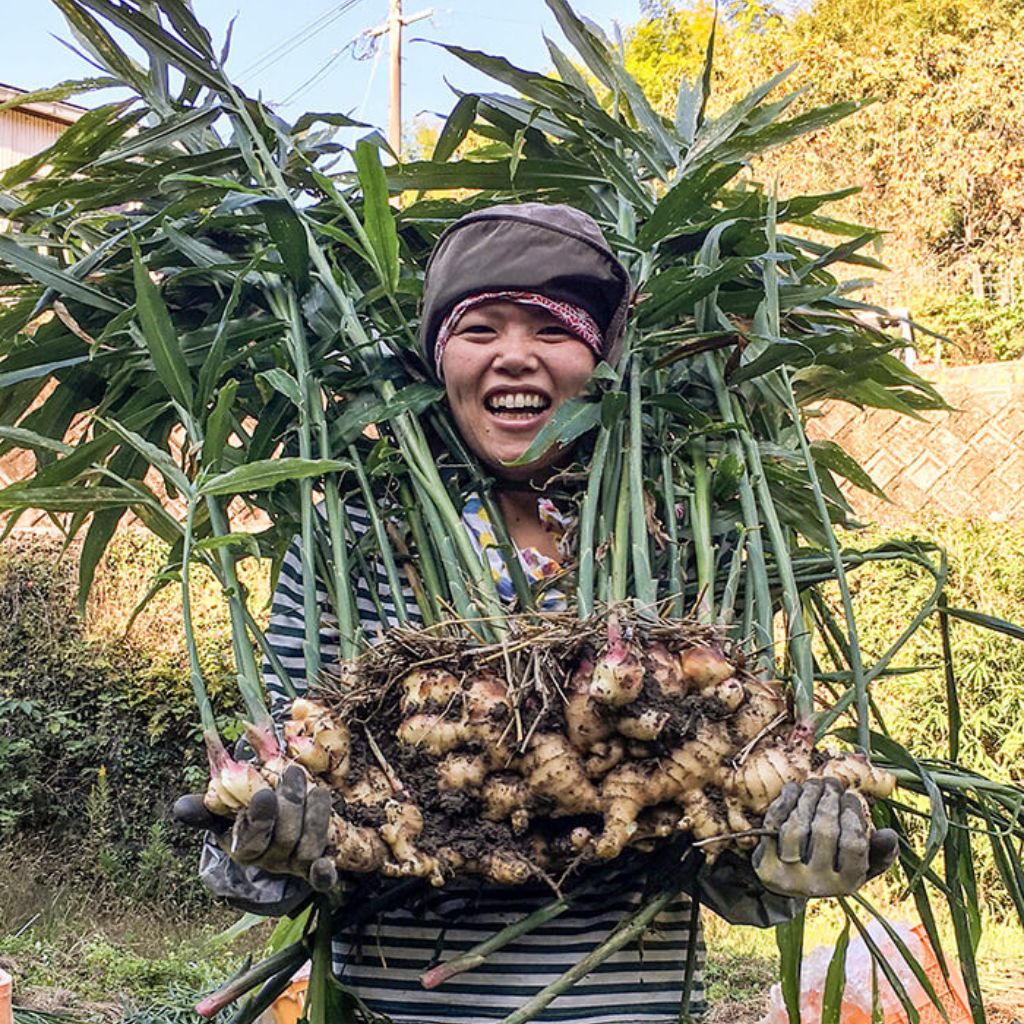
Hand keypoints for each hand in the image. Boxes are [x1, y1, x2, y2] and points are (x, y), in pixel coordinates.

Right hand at [174, 765, 338, 891]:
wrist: (276, 824)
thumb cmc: (246, 813)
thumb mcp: (225, 812)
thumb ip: (206, 809)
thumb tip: (181, 807)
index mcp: (245, 849)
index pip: (252, 840)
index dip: (260, 819)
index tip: (264, 792)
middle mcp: (271, 861)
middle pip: (285, 840)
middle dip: (291, 805)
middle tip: (293, 773)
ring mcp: (295, 865)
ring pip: (307, 849)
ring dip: (315, 818)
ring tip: (316, 788)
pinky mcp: (316, 867)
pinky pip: (321, 879)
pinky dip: (324, 874)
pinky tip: (327, 864)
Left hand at [752, 778, 897, 898]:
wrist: (786, 882)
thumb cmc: (830, 866)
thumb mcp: (859, 865)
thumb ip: (879, 853)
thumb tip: (890, 835)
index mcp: (846, 885)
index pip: (854, 845)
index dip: (853, 816)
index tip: (851, 796)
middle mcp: (817, 885)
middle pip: (824, 832)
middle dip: (829, 800)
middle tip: (832, 782)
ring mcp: (788, 875)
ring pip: (798, 827)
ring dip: (808, 797)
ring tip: (815, 783)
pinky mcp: (764, 864)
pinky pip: (774, 825)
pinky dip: (785, 802)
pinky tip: (795, 788)